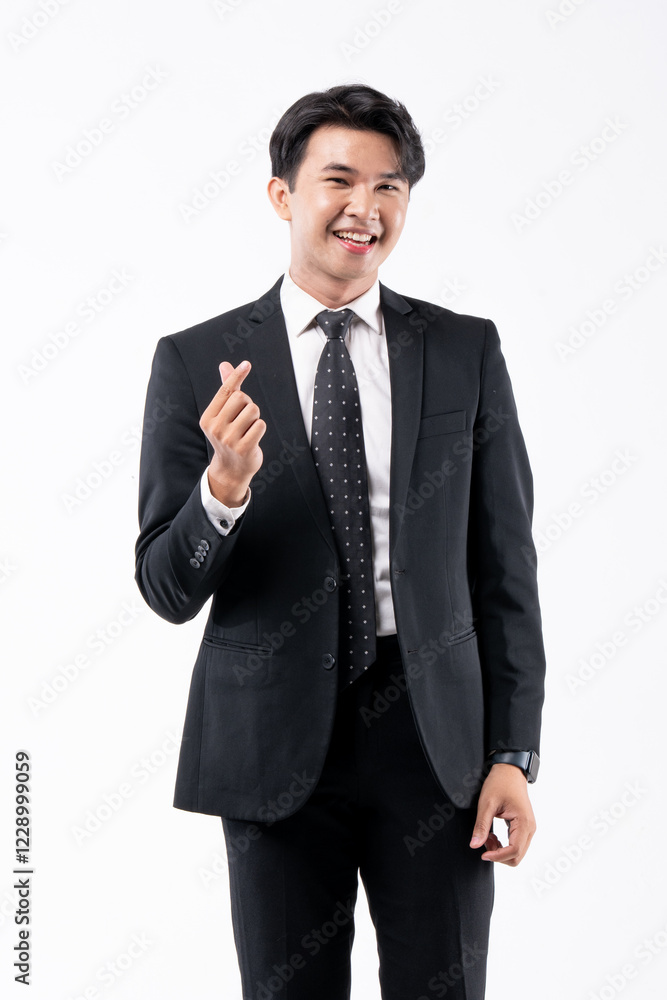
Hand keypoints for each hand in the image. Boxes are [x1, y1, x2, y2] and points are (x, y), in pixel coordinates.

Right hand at [199, 360, 265, 505]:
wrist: (231, 468)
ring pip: (253, 410)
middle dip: (248, 404)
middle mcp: (216, 428)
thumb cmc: (229, 436)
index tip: (246, 364)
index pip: (225, 391)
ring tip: (248, 428)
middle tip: (244, 418)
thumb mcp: (223, 414)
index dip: (236, 376)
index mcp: (208, 418)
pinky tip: (253, 437)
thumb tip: (225, 364)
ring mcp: (229, 439)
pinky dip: (260, 428)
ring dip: (255, 417)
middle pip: (242, 398)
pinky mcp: (243, 448)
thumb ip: (226, 390)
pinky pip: (260, 425)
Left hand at [469, 763, 535, 865]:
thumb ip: (481, 826)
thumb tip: (474, 846)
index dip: (497, 857)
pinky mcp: (524, 827)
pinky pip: (516, 845)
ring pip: (516, 852)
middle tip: (484, 840)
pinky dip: (503, 845)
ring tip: (487, 835)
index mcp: (524, 823)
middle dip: (498, 854)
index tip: (482, 854)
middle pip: (517, 856)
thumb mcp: (486, 803)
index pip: (514, 851)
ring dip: (500, 850)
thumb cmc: (500, 783)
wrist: (509, 771)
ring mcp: (528, 828)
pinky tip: (492, 834)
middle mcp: (530, 828)